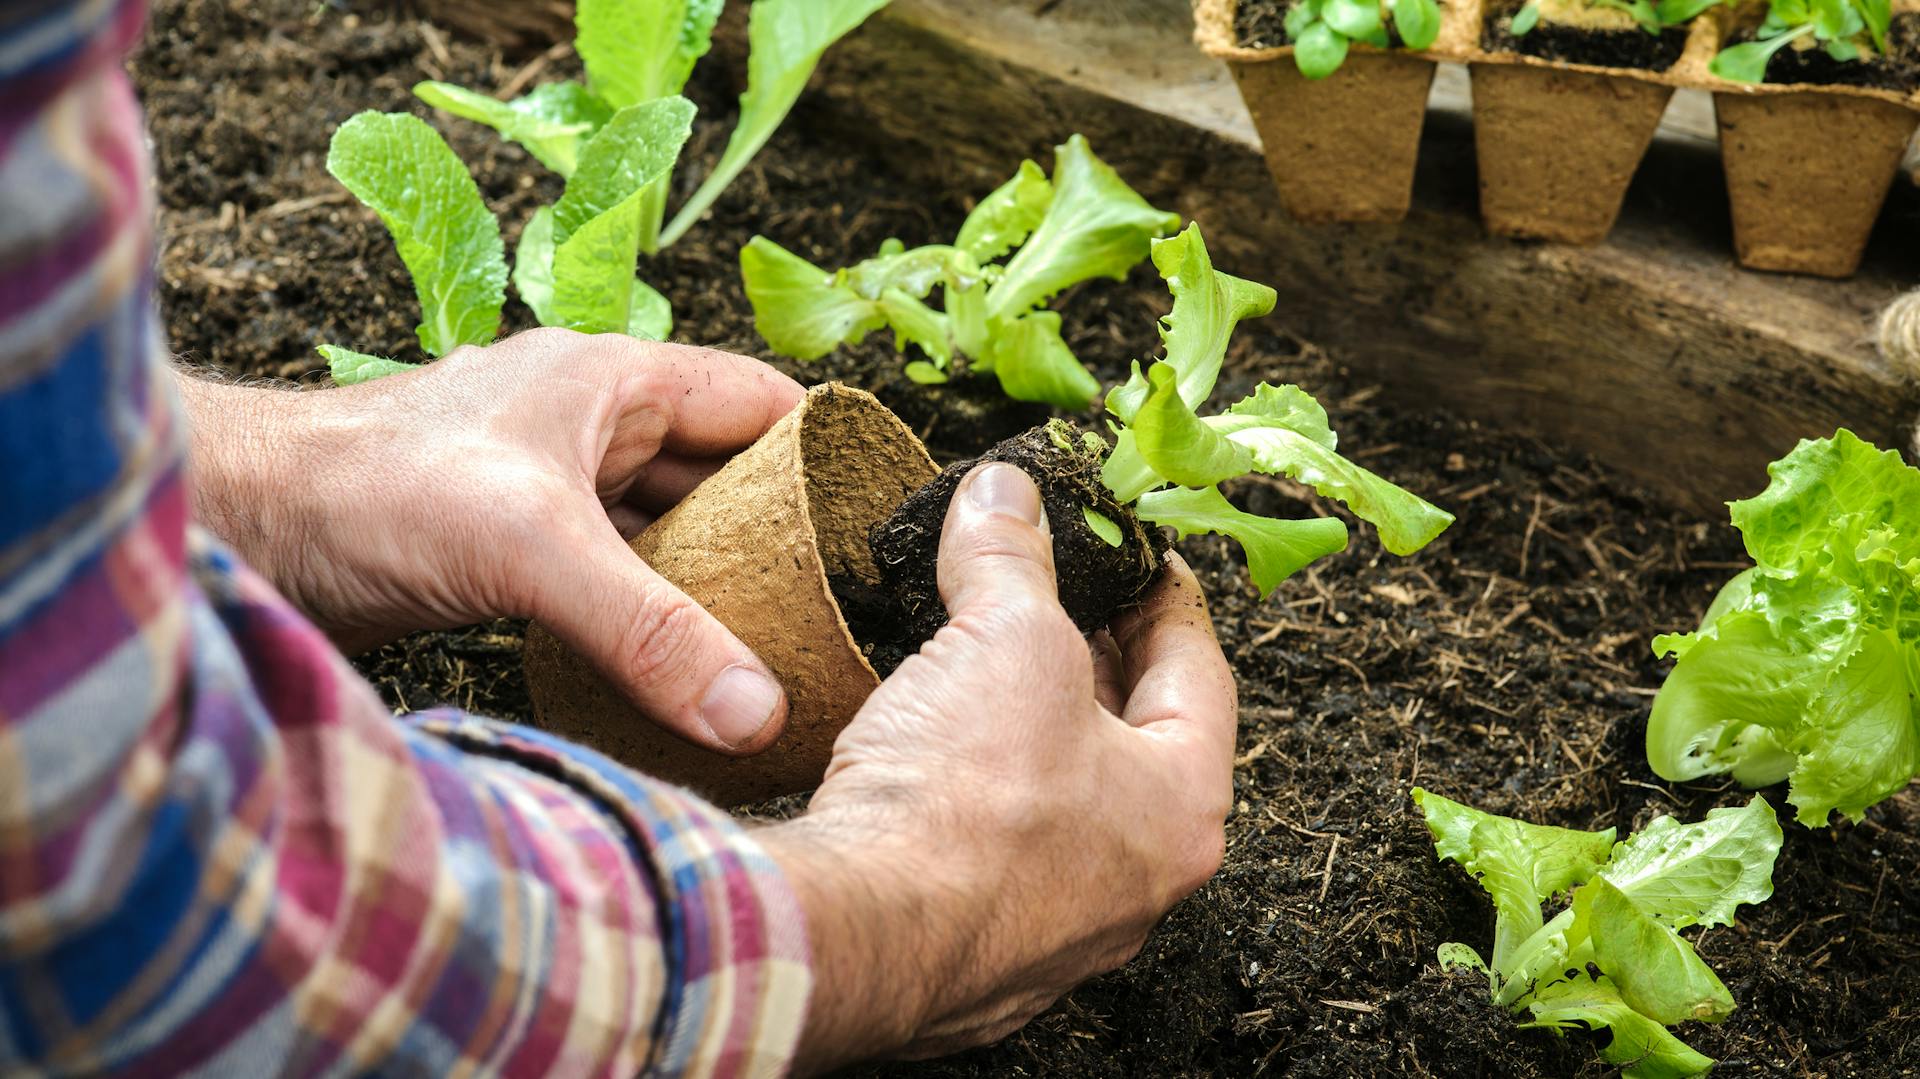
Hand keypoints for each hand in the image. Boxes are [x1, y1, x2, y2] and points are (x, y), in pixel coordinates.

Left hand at [176, 328, 803, 753]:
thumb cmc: (368, 488)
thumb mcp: (532, 550)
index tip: (879, 524)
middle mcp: (588, 425)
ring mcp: (547, 488)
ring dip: (710, 583)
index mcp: (614, 381)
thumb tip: (759, 710)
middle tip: (837, 611)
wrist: (240, 527)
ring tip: (777, 649)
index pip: (760, 402)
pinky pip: (611, 578)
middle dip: (777, 535)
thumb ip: (652, 631)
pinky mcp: (508, 549)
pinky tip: (679, 669)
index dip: (826, 451)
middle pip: (720, 474)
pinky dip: (650, 617)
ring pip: (664, 531)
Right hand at [760, 463, 1236, 1071]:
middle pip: (1131, 745)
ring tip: (982, 665)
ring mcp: (1055, 932)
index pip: (1199, 676)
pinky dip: (971, 797)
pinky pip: (989, 856)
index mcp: (1182, 809)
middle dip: (1090, 664)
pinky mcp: (974, 955)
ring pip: (1059, 807)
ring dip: (1026, 733)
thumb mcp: (1003, 637)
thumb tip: (1005, 493)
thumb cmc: (966, 801)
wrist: (857, 934)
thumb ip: (1012, 557)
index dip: (1166, 600)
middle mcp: (1135, 884)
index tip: (1141, 560)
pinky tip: (927, 756)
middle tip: (1058, 602)